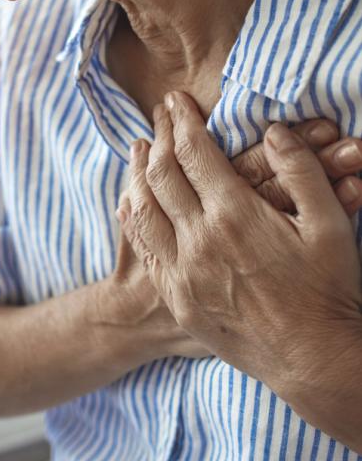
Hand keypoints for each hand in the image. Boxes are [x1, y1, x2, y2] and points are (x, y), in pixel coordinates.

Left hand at [118, 93, 361, 403]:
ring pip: (141, 208)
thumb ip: (301, 172)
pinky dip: (132, 217)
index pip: (194, 152)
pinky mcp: (175, 295)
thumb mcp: (330, 226)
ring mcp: (180, 271)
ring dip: (137, 172)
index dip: (183, 120)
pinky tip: (130, 201)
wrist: (310, 360)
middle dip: (159, 137)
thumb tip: (274, 132)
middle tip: (158, 115)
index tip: (176, 100)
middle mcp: (198, 240)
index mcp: (235, 216)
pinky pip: (142, 248)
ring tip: (138, 149)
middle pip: (162, 174)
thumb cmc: (327, 292)